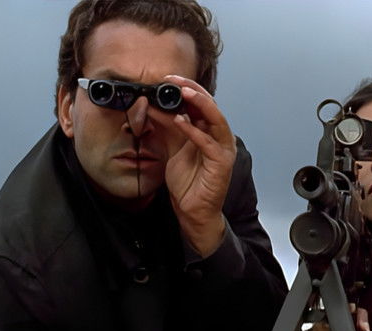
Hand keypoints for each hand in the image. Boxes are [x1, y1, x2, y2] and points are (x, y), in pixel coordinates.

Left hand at [163, 75, 235, 256]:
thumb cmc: (187, 181)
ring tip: (181, 91)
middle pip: (209, 104)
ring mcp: (223, 148)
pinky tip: (179, 120)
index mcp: (208, 130)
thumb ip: (164, 126)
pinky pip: (208, 142)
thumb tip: (149, 104)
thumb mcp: (171, 146)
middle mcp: (219, 136)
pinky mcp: (221, 163)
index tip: (165, 78)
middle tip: (171, 79)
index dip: (185, 87)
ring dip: (198, 103)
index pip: (200, 102)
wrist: (192, 210)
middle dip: (191, 89)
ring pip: (215, 118)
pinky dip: (194, 130)